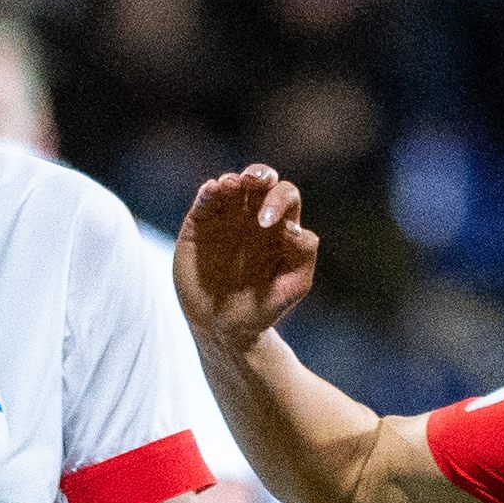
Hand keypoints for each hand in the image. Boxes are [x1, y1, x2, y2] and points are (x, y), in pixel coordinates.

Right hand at [177, 166, 318, 350]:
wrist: (225, 327)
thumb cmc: (264, 306)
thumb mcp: (293, 286)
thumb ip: (303, 255)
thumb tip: (296, 227)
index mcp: (279, 226)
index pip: (285, 196)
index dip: (280, 202)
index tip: (270, 224)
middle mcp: (253, 215)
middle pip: (261, 180)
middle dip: (260, 175)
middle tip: (255, 182)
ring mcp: (225, 217)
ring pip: (231, 184)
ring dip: (233, 180)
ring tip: (231, 185)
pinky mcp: (200, 224)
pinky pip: (205, 200)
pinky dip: (208, 191)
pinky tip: (213, 190)